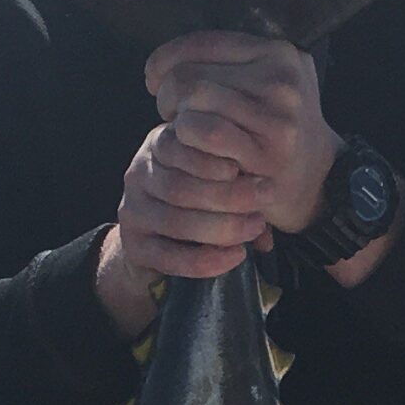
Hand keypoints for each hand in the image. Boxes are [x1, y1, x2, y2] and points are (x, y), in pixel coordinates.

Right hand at [96, 119, 273, 334]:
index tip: (252, 173)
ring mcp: (131, 209)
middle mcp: (139, 172)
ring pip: (177, 222)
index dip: (216, 160)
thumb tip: (273, 191)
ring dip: (222, 229)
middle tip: (263, 205)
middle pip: (181, 187)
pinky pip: (169, 257)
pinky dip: (206, 261)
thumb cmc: (200, 201)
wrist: (160, 242)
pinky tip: (235, 257)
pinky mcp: (133, 246)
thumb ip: (239, 177)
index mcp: (160, 144)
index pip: (182, 145)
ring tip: (255, 229)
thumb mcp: (217, 177)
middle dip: (228, 199)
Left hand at [145, 32, 341, 241]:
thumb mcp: (273, 81)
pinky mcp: (265, 153)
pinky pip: (206, 134)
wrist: (321, 179)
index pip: (203, 43)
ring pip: (194, 101)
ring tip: (180, 132)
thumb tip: (170, 61)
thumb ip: (235, 63)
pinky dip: (187, 142)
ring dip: (176, 120)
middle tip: (169, 113)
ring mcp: (276, 117)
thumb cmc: (280, 129)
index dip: (166, 59)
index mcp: (279, 54)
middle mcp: (280, 80)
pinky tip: (190, 151)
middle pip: (192, 75)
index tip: (154, 79)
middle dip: (167, 95)